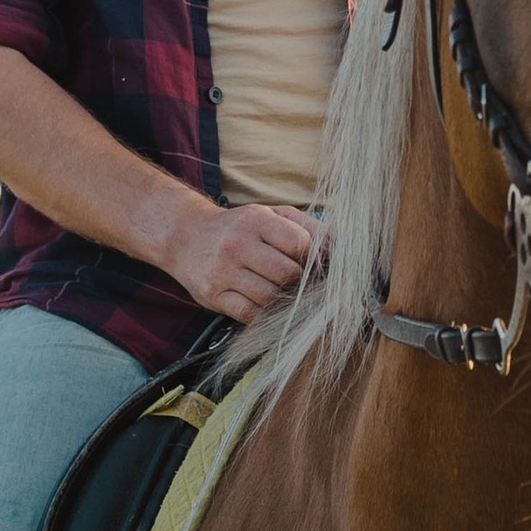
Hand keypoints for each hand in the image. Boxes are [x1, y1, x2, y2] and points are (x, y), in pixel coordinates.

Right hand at [164, 197, 320, 321]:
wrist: (186, 237)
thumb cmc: (239, 229)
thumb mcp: (272, 217)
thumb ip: (309, 228)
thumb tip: (344, 243)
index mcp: (256, 220)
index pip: (298, 244)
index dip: (308, 257)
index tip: (306, 262)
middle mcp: (237, 243)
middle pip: (286, 274)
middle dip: (296, 281)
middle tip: (294, 280)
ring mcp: (223, 271)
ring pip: (269, 297)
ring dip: (280, 299)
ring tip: (276, 290)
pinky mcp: (212, 295)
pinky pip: (250, 314)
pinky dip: (262, 313)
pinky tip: (261, 302)